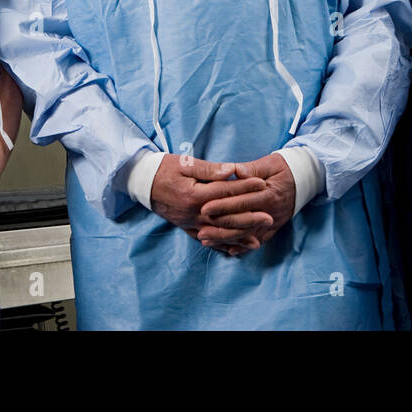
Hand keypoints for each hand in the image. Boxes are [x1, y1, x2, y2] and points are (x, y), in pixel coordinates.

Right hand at [150, 155, 266, 252]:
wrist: (142, 182)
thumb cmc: (164, 169)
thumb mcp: (185, 163)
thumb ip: (210, 169)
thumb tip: (231, 170)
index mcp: (193, 194)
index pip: (224, 191)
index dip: (244, 187)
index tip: (262, 184)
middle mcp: (192, 213)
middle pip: (225, 217)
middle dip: (248, 218)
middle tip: (269, 217)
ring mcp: (189, 223)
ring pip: (217, 233)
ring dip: (238, 236)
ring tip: (258, 239)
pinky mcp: (186, 228)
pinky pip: (206, 239)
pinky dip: (222, 244)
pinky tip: (235, 248)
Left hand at [197, 153, 295, 255]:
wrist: (307, 178)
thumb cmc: (284, 167)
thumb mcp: (269, 163)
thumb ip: (251, 168)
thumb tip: (236, 170)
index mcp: (267, 193)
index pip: (242, 201)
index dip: (222, 205)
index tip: (204, 208)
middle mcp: (271, 211)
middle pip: (242, 222)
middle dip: (220, 228)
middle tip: (200, 231)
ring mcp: (274, 222)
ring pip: (247, 235)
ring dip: (226, 240)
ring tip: (206, 241)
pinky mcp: (275, 227)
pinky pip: (259, 240)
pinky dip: (244, 247)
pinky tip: (229, 251)